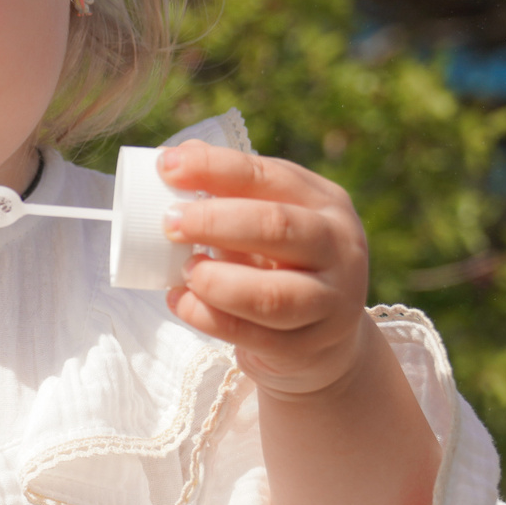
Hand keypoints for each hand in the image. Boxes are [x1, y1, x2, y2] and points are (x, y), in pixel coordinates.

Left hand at [156, 141, 382, 399]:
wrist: (324, 341)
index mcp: (326, 203)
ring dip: (215, 280)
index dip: (215, 168)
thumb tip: (177, 156)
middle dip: (214, 221)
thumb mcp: (270, 218)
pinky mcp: (306, 348)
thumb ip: (232, 191)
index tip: (166, 167)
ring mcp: (330, 303)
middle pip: (276, 227)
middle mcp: (339, 248)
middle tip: (169, 223)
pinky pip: (250, 335)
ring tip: (185, 271)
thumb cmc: (282, 264)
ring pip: (270, 294)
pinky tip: (180, 301)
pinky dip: (206, 317)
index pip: (269, 176)